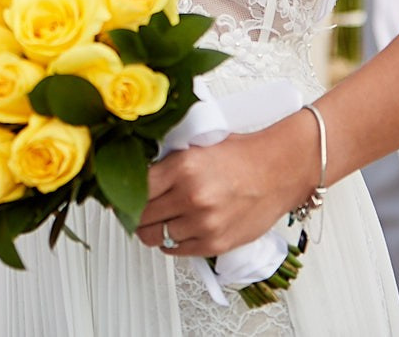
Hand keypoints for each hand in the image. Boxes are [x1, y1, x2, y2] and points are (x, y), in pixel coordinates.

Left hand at [134, 113, 317, 256]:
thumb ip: (166, 164)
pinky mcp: (217, 242)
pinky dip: (172, 244)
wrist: (278, 170)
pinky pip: (179, 251)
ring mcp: (204, 222)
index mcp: (181, 167)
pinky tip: (174, 234)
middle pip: (142, 216)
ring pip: (158, 235)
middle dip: (136, 215)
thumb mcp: (195, 148)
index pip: (135, 189)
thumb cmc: (240, 157)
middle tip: (135, 212)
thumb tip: (134, 175)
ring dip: (154, 231)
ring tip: (158, 222)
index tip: (120, 197)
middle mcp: (191, 196)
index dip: (124, 194)